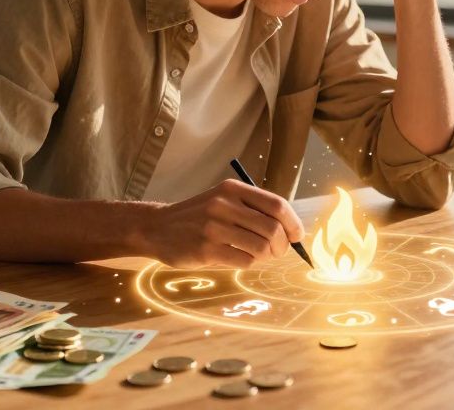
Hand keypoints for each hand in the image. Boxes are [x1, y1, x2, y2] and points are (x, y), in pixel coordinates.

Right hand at [142, 180, 305, 268]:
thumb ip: (252, 209)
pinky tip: (240, 259)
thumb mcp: (223, 200)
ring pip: (261, 247)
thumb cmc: (199, 217)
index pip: (277, 205)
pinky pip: (245, 261)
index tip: (296, 236)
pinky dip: (250, 263)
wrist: (157, 228)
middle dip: (282, 245)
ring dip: (267, 257)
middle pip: (272, 228)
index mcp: (233, 189)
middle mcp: (224, 204)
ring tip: (260, 256)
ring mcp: (214, 227)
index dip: (293, 223)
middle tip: (277, 252)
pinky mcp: (206, 250)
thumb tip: (290, 230)